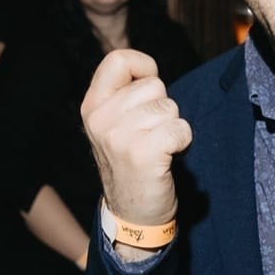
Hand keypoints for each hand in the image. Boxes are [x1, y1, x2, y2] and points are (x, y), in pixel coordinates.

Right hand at [81, 49, 189, 230]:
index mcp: (92, 107)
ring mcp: (119, 137)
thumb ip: (124, 95)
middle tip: (151, 135)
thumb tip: (148, 70)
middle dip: (163, 107)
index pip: (118, 59)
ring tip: (158, 149)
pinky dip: (182, 142)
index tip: (150, 88)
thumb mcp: (115, 125)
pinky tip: (168, 158)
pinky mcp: (142, 153)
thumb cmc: (132, 164)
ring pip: (170, 108)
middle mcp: (100, 119)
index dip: (144, 67)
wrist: (133, 215)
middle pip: (153, 85)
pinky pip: (180, 129)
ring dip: (173, 128)